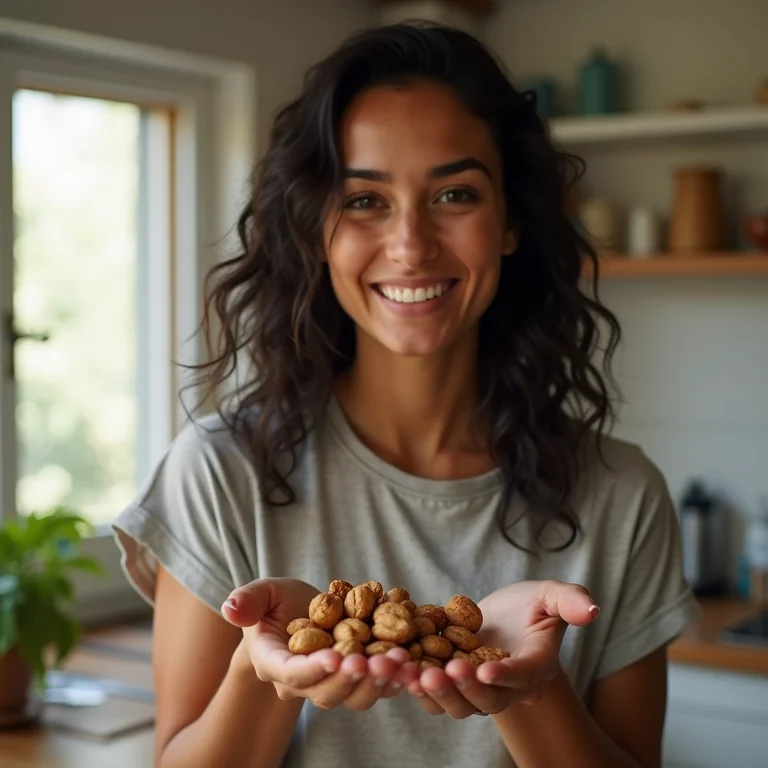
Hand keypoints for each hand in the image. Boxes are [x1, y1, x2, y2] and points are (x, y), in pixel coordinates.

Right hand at [221, 578, 411, 709]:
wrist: (299, 613)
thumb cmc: (276, 603)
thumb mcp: (262, 592)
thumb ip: (247, 600)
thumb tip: (230, 608)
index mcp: (275, 663)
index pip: (292, 674)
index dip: (313, 669)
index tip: (336, 657)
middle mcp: (303, 683)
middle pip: (327, 692)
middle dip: (354, 679)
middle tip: (378, 661)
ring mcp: (333, 683)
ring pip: (355, 696)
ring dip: (380, 681)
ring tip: (402, 661)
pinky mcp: (358, 678)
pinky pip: (377, 687)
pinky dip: (397, 678)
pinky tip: (415, 664)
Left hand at [408, 580, 599, 718]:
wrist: (504, 618)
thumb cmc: (531, 606)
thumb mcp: (551, 595)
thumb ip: (570, 600)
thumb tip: (592, 609)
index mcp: (535, 667)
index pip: (523, 675)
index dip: (505, 675)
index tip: (484, 669)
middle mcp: (507, 688)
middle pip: (487, 699)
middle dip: (462, 688)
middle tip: (440, 671)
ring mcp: (477, 690)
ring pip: (457, 704)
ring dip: (433, 692)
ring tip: (409, 672)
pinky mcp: (450, 684)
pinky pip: (432, 695)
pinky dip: (413, 685)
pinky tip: (395, 669)